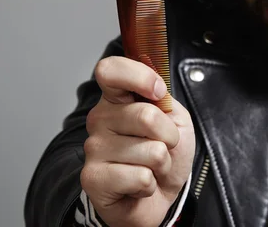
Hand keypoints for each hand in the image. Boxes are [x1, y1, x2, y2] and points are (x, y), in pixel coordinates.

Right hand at [80, 56, 195, 226]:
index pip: (110, 70)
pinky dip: (150, 184)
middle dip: (169, 136)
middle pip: (146, 116)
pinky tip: (139, 184)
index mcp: (117, 99)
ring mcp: (93, 148)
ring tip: (149, 167)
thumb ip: (165, 101)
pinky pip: (140, 177)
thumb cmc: (164, 155)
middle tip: (162, 146)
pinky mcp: (92, 178)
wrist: (157, 197)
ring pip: (150, 151)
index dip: (139, 76)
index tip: (159, 92)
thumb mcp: (175, 120)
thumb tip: (156, 91)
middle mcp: (100, 119)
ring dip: (161, 164)